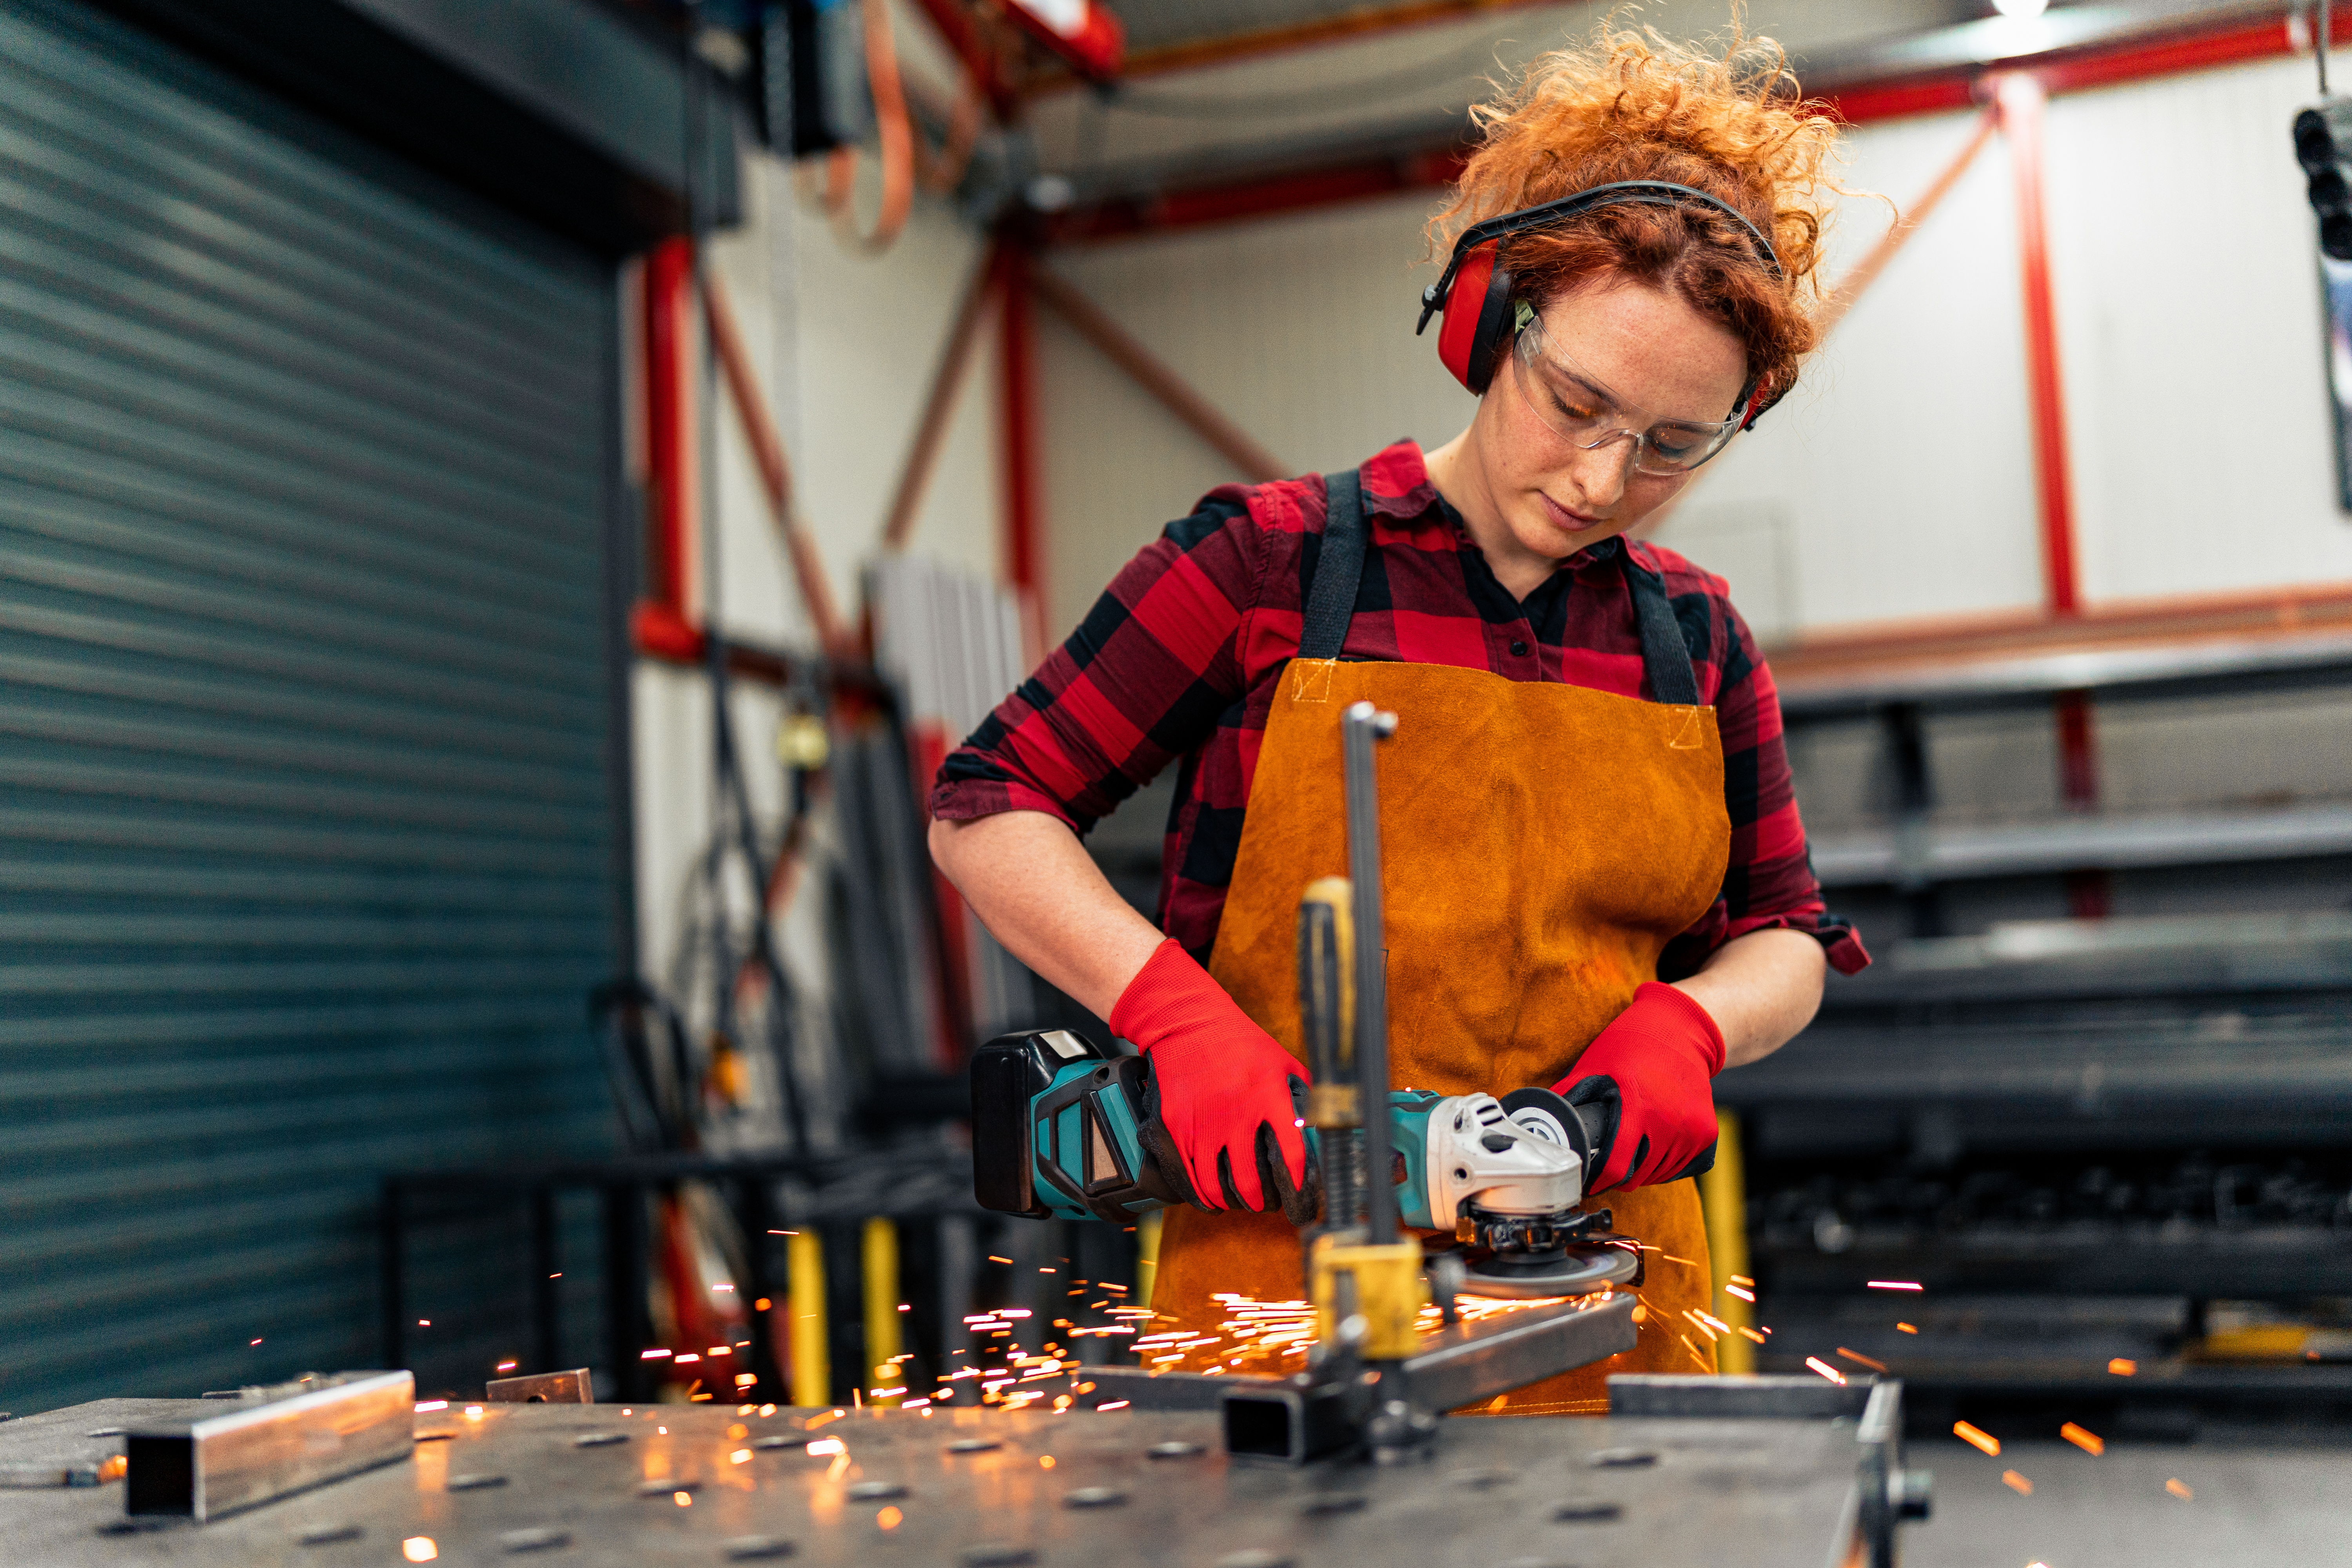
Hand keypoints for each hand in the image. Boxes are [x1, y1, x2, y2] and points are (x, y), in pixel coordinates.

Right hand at [1109, 939, 1310, 1213]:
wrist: (1186, 1024)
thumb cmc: (1238, 1042)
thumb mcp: (1281, 1061)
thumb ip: (1303, 1092)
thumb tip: (1323, 1122)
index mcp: (1268, 1095)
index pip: (1291, 1152)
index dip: (1299, 1182)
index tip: (1301, 1196)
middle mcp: (1236, 1113)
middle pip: (1251, 1180)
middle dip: (1262, 1201)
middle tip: (1266, 1204)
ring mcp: (1202, 1122)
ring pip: (1217, 1184)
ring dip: (1231, 1201)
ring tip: (1239, 1202)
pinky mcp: (1175, 1126)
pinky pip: (1188, 1175)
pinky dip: (1201, 1195)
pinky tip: (1210, 1199)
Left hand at [1552, 983, 1723, 1192]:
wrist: (1680, 1029)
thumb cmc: (1631, 1045)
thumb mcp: (1593, 1066)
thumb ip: (1569, 1095)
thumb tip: (1541, 1117)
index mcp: (1636, 1107)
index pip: (1616, 1167)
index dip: (1599, 1180)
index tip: (1590, 1181)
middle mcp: (1668, 1122)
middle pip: (1638, 1176)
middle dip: (1619, 1174)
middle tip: (1610, 1160)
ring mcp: (1692, 1130)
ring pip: (1660, 1175)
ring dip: (1644, 1170)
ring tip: (1633, 1149)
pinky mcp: (1707, 1133)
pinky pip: (1682, 1166)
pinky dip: (1666, 1163)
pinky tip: (1655, 1146)